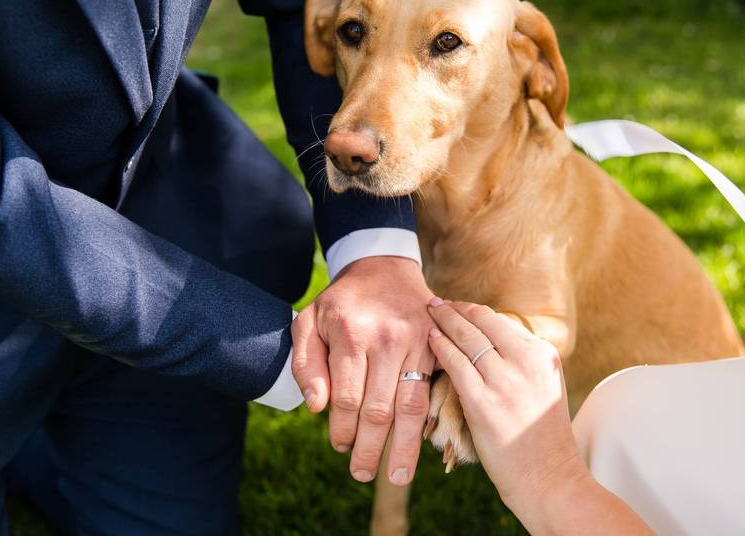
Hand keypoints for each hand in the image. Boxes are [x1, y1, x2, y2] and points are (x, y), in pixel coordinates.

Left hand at [291, 256, 433, 485]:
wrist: (384, 266)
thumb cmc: (342, 301)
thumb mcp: (309, 322)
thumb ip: (306, 364)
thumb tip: (316, 407)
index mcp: (351, 333)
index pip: (347, 398)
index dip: (341, 430)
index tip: (338, 446)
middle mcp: (387, 338)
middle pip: (379, 409)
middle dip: (370, 449)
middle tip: (360, 474)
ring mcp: (418, 340)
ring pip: (411, 406)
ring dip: (403, 447)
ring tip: (396, 477)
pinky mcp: (437, 344)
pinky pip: (432, 391)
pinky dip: (426, 422)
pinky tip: (420, 445)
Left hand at [427, 299, 652, 534]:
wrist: (550, 479)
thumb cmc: (542, 438)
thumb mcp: (544, 388)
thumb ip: (523, 363)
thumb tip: (492, 343)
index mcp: (543, 355)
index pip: (500, 322)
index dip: (473, 311)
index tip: (457, 307)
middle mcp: (527, 361)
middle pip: (483, 321)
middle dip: (455, 308)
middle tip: (435, 301)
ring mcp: (506, 381)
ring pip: (467, 337)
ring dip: (443, 321)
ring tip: (428, 312)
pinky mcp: (484, 401)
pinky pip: (455, 364)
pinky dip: (440, 347)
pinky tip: (429, 339)